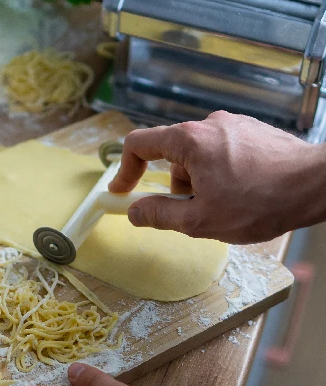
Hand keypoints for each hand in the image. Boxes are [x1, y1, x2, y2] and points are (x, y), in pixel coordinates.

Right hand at [109, 111, 325, 243]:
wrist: (318, 185)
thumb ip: (159, 215)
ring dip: (200, 184)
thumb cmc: (259, 202)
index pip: (139, 144)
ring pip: (198, 158)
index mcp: (189, 141)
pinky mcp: (250, 131)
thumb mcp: (200, 219)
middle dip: (177, 188)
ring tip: (227, 205)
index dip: (125, 170)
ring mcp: (232, 124)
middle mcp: (208, 124)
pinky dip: (219, 174)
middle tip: (198, 212)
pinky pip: (220, 152)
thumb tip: (133, 212)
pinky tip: (242, 192)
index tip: (122, 192)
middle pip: (171, 157)